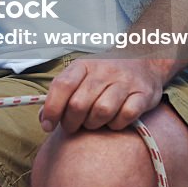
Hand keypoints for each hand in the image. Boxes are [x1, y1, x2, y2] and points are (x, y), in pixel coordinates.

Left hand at [40, 56, 167, 133]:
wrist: (144, 60)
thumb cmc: (105, 74)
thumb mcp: (81, 76)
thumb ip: (61, 94)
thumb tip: (44, 119)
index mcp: (84, 65)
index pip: (62, 85)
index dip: (52, 108)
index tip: (48, 125)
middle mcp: (104, 70)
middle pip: (79, 104)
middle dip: (72, 122)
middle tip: (73, 126)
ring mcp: (125, 81)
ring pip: (102, 111)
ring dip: (94, 124)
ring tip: (93, 123)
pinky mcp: (143, 93)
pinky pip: (126, 115)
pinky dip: (117, 124)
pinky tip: (114, 121)